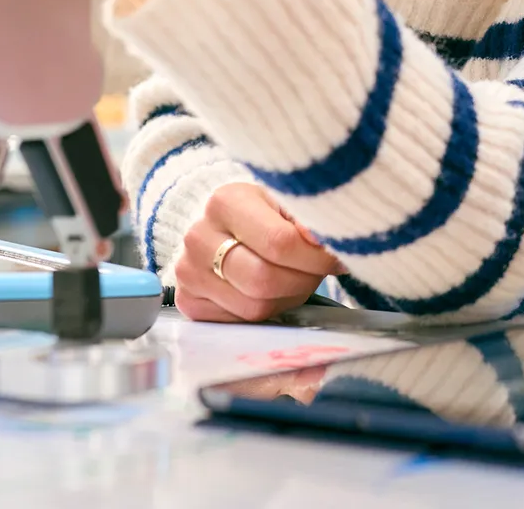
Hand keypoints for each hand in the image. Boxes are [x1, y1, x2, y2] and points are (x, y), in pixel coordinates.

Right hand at [175, 182, 343, 322]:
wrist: (222, 224)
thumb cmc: (263, 211)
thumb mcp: (287, 200)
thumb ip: (309, 219)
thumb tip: (324, 243)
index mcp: (225, 202)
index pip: (279, 242)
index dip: (316, 258)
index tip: (336, 258)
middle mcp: (198, 237)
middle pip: (264, 280)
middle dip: (302, 281)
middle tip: (316, 272)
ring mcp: (188, 271)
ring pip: (253, 307)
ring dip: (286, 299)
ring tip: (296, 279)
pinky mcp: (187, 301)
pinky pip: (238, 322)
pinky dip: (264, 312)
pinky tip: (271, 292)